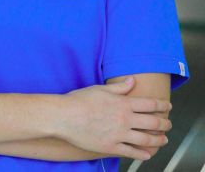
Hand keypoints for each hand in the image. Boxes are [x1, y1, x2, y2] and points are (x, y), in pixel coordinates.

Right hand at [55, 76, 171, 160]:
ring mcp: (119, 134)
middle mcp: (125, 119)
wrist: (65, 116)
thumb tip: (132, 81)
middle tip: (168, 124)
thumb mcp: (101, 89)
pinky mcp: (111, 146)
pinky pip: (131, 152)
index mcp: (123, 103)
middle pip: (152, 123)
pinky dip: (143, 154)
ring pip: (146, 139)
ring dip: (158, 140)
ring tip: (163, 140)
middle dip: (164, 123)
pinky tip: (148, 154)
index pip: (150, 104)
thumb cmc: (80, 100)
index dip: (162, 105)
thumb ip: (119, 87)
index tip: (168, 106)